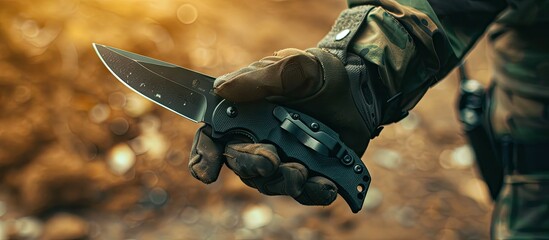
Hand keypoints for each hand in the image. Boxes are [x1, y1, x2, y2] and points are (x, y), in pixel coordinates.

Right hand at [189, 48, 381, 205]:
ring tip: (303, 170)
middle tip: (269, 160)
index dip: (205, 157)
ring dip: (284, 180)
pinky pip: (305, 192)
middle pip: (241, 164)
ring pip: (271, 183)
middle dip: (251, 165)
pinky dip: (314, 192)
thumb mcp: (291, 68)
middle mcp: (259, 140)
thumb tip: (221, 89)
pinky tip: (326, 185)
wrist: (357, 88)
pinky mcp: (310, 172)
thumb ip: (258, 78)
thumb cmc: (318, 74)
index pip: (214, 139)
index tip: (206, 172)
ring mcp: (284, 159)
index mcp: (246, 115)